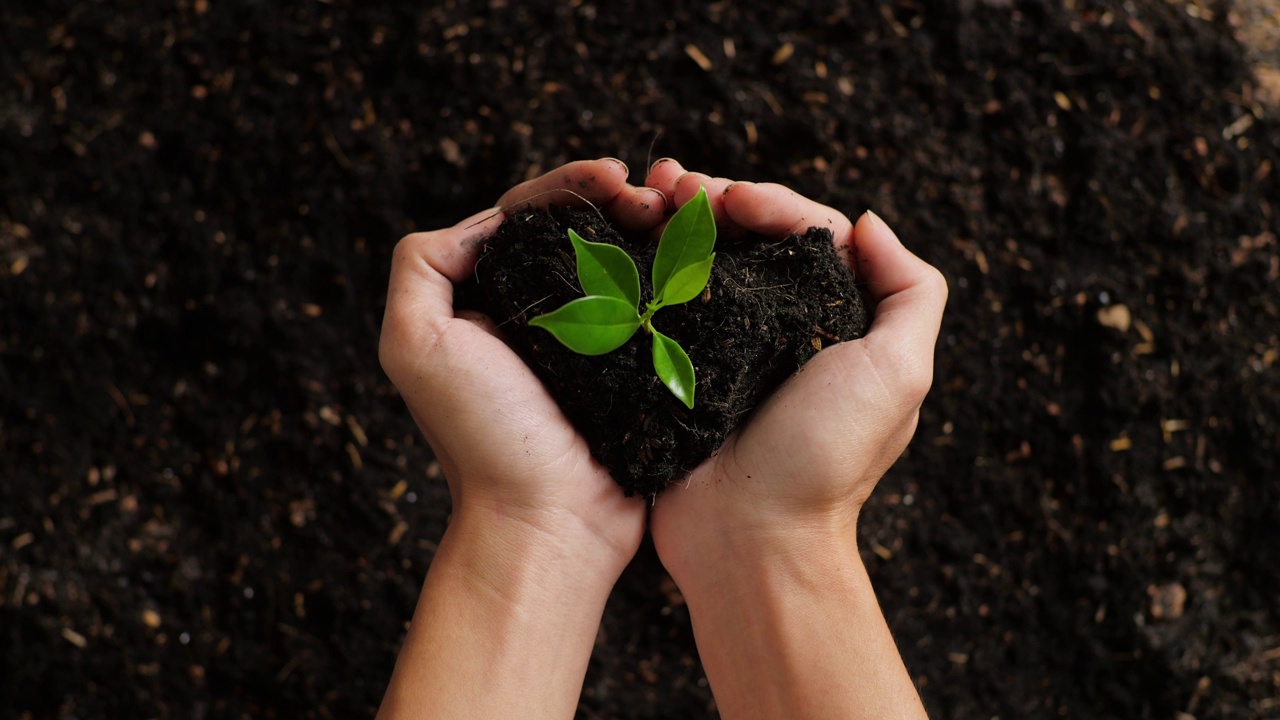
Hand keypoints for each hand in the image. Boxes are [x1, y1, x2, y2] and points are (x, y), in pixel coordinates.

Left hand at [376, 159, 666, 718]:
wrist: (550, 520)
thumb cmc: (481, 436)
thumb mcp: (414, 343)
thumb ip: (422, 264)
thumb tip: (485, 222)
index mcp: (486, 298)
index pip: (526, 217)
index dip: (568, 185)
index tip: (615, 176)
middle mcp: (537, 314)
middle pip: (580, 231)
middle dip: (617, 198)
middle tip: (656, 192)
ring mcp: (591, 341)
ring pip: (624, 262)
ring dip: (654, 227)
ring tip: (684, 209)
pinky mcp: (636, 369)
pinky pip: (657, 306)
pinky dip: (676, 274)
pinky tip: (698, 253)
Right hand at [644, 160, 945, 719]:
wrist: (748, 537)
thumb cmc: (826, 458)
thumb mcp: (899, 373)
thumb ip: (911, 291)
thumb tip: (869, 222)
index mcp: (836, 320)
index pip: (806, 232)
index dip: (768, 201)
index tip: (726, 197)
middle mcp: (782, 328)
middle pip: (750, 239)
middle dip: (713, 199)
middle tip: (670, 180)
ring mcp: (724, 348)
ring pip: (702, 262)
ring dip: (674, 222)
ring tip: (643, 195)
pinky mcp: (677, 370)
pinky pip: (662, 304)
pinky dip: (645, 267)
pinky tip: (624, 241)